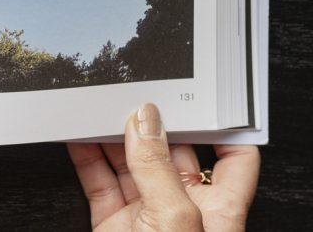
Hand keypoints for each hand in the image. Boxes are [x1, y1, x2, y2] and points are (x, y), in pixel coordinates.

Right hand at [68, 103, 259, 231]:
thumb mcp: (174, 220)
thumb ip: (157, 168)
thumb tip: (144, 121)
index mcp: (219, 213)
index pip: (233, 159)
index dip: (223, 127)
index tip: (205, 96)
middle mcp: (184, 211)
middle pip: (173, 152)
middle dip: (154, 122)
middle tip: (136, 94)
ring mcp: (145, 217)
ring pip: (131, 163)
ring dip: (115, 135)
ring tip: (102, 107)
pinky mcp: (111, 225)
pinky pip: (98, 181)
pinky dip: (86, 156)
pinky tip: (80, 136)